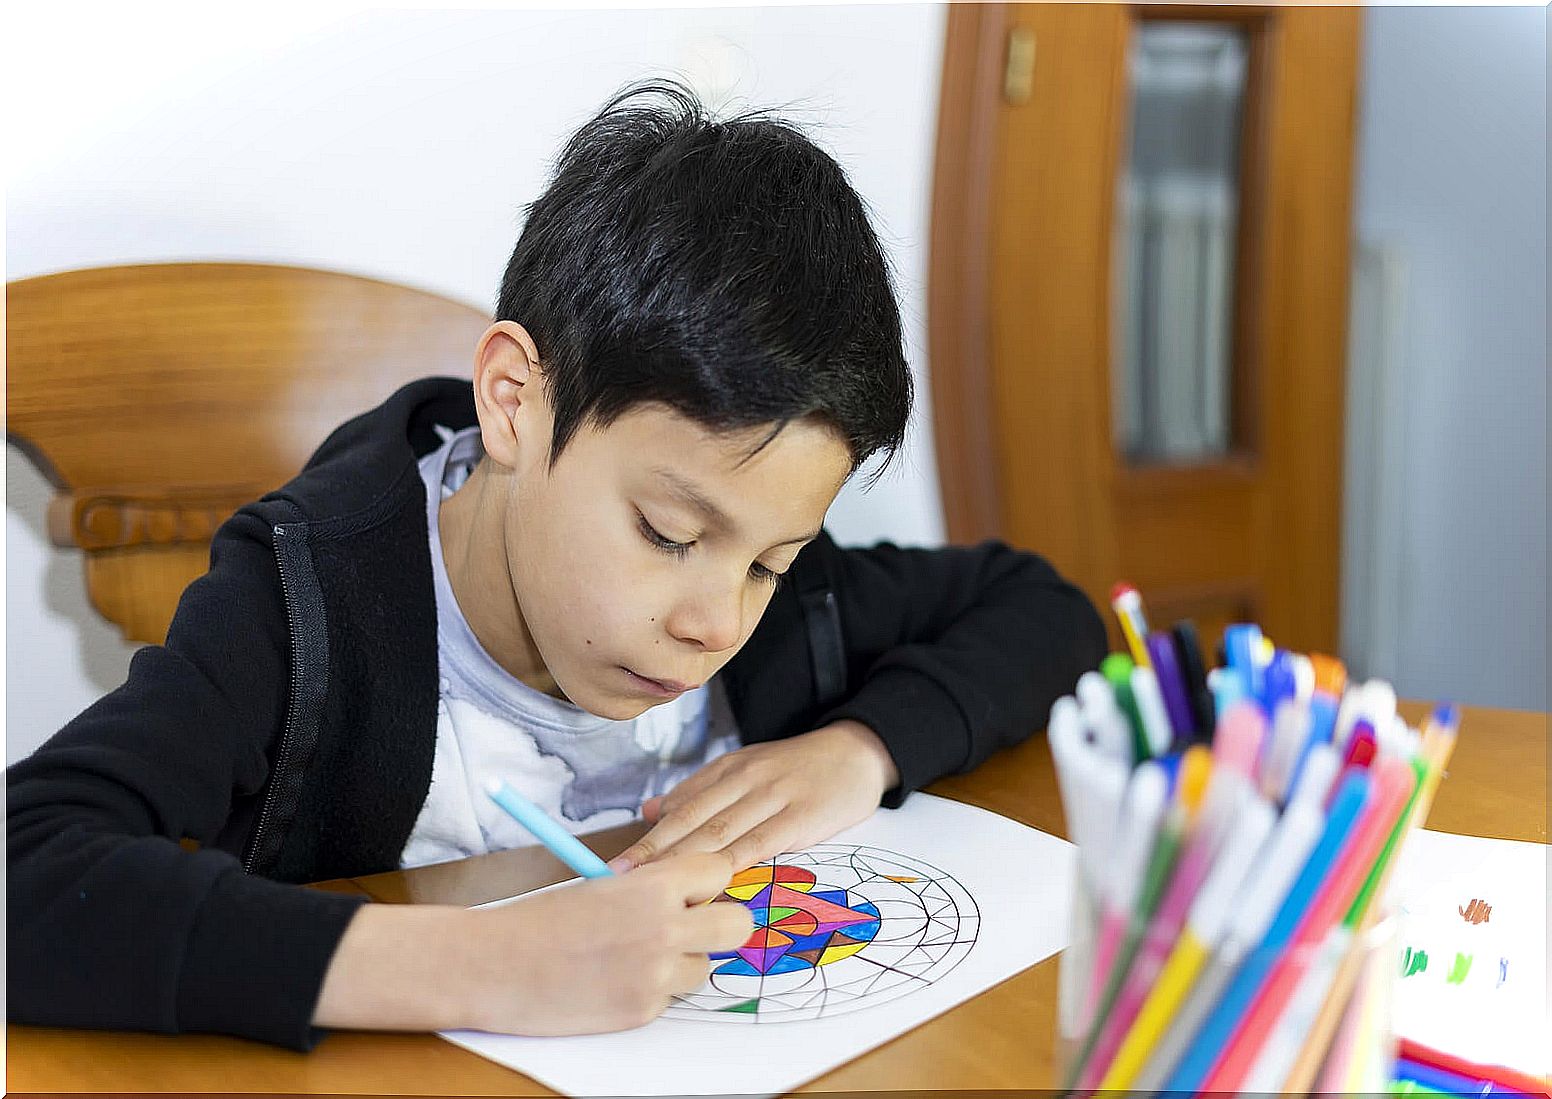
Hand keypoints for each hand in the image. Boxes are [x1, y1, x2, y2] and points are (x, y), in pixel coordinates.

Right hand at [314, 852, 751, 1034]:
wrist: (495, 964)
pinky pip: (669, 1000)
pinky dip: (648, 992)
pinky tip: (610, 981)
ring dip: (679, 964)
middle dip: (720, 925)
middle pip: (738, 925)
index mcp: (654, 883)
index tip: (690, 889)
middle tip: (693, 927)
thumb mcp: (603, 885)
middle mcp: (666, 927)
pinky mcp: (643, 1011)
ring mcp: (658, 973)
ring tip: (631, 957)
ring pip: (704, 968)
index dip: (706, 881)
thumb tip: (695, 893)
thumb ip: (653, 888)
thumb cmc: (543, 918)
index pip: (720, 870)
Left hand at [608, 720, 900, 873]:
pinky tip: (715, 882)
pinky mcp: (802, 815)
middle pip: (693, 820)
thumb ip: (701, 791)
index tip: (616, 867)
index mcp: (728, 770)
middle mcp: (745, 780)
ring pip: (722, 831)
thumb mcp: (746, 769)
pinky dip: (735, 862)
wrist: (857, 752)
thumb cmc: (798, 769)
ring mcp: (774, 796)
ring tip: (655, 887)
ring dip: (685, 861)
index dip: (648, 840)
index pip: (681, 808)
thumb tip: (650, 810)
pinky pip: (763, 842)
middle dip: (655, 853)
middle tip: (621, 880)